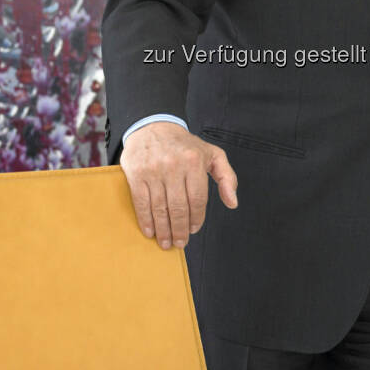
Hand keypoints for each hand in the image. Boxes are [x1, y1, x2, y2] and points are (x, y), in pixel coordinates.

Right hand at [119, 121, 237, 249]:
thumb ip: (226, 177)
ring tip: (166, 242)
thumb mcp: (212, 154)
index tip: (194, 229)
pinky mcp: (136, 174)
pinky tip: (150, 231)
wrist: (153, 127)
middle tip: (180, 243)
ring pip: (160, 208)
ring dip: (163, 230)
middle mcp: (174, 165)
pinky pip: (141, 203)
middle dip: (180, 230)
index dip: (197, 218)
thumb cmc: (184, 145)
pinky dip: (146, 221)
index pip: (198, 199)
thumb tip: (232, 202)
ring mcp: (153, 170)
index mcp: (194, 161)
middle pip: (179, 207)